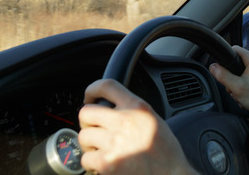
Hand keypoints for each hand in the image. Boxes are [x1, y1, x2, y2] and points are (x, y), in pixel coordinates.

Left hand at [78, 79, 197, 174]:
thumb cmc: (165, 151)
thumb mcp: (153, 119)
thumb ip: (132, 109)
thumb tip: (109, 106)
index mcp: (137, 107)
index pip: (107, 85)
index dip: (93, 89)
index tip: (90, 97)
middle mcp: (125, 121)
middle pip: (86, 112)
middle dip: (88, 122)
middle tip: (95, 130)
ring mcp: (114, 142)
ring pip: (83, 136)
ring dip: (90, 144)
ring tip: (104, 149)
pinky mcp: (107, 163)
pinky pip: (85, 158)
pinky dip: (92, 163)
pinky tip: (106, 163)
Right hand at [209, 46, 248, 121]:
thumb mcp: (236, 87)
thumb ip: (223, 76)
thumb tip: (213, 67)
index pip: (234, 49)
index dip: (225, 59)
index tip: (222, 70)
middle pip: (237, 63)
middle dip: (232, 78)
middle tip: (233, 88)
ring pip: (242, 73)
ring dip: (238, 85)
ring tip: (241, 95)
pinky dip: (245, 87)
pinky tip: (246, 97)